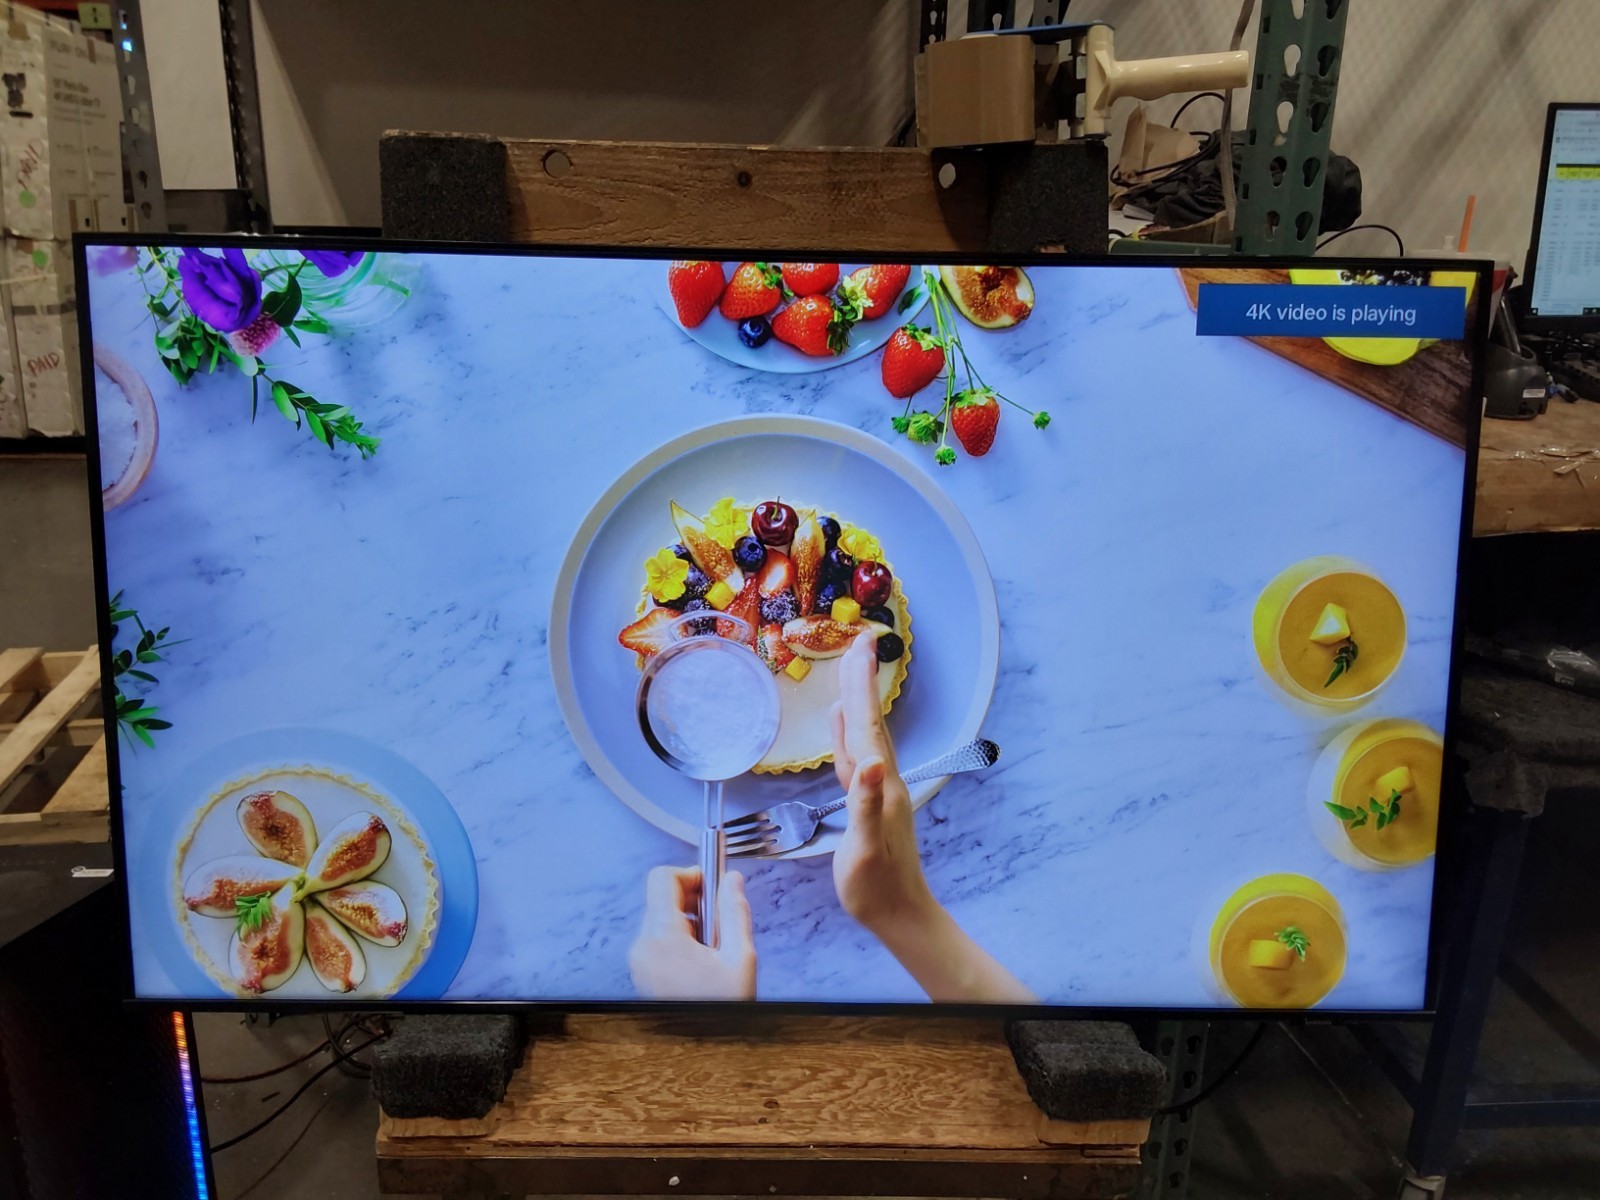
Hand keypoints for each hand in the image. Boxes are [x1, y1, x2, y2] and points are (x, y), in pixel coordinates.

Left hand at [628, 866, 756, 999]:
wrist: (703, 1055)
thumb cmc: (721, 1010)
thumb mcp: (740, 958)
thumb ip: (734, 911)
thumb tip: (731, 879)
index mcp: (662, 938)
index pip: (662, 878)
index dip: (691, 873)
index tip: (713, 884)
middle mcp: (642, 947)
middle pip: (663, 898)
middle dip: (695, 902)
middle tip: (721, 924)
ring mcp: (638, 962)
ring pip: (661, 919)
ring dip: (689, 923)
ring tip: (713, 950)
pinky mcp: (641, 973)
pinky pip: (658, 940)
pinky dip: (680, 940)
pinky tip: (701, 963)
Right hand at [830, 632, 935, 933]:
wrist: (899, 913)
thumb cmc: (876, 887)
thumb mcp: (865, 847)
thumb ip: (866, 804)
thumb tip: (871, 763)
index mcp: (880, 784)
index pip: (867, 725)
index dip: (861, 686)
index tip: (860, 646)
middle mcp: (882, 778)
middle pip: (869, 719)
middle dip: (862, 680)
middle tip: (859, 640)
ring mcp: (877, 787)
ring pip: (863, 732)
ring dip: (856, 699)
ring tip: (849, 669)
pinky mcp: (869, 799)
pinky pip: (854, 754)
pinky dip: (845, 732)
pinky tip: (840, 721)